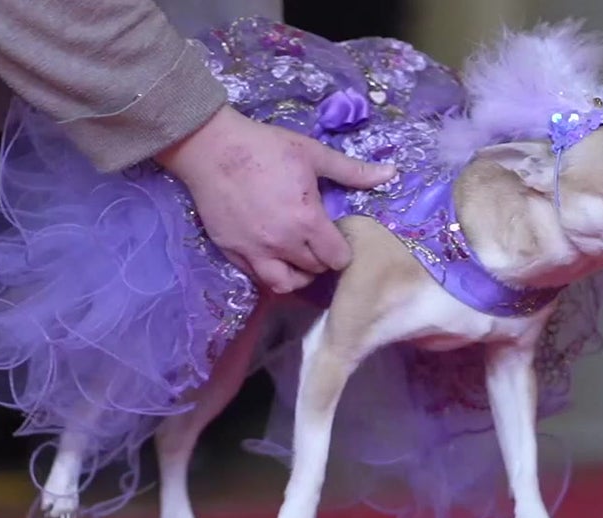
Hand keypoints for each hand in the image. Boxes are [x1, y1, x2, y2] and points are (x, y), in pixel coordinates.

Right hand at [155, 106, 395, 293]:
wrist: (211, 148)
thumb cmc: (265, 147)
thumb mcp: (312, 153)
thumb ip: (351, 171)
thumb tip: (391, 173)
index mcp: (306, 220)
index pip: (337, 257)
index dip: (342, 249)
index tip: (336, 236)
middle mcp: (282, 243)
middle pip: (314, 270)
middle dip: (322, 259)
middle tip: (318, 242)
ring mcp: (255, 251)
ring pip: (286, 283)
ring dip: (297, 274)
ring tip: (298, 257)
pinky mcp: (232, 252)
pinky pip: (258, 277)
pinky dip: (270, 271)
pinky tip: (273, 255)